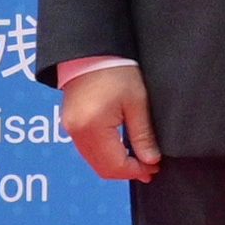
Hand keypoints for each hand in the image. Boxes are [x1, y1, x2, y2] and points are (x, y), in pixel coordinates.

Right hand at [62, 59, 162, 182]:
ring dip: (116, 165)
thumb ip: (143, 135)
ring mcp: (70, 130)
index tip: (155, 169)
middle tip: (149, 169)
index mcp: (92, 128)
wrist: (89, 53)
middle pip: (102, 168)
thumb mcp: (136, 103)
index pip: (115, 165)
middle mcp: (77, 133)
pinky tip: (122, 151)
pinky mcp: (70, 124)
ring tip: (140, 161)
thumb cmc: (116, 71)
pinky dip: (105, 156)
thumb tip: (151, 161)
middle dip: (127, 172)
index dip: (136, 171)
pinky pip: (88, 150)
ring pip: (94, 162)